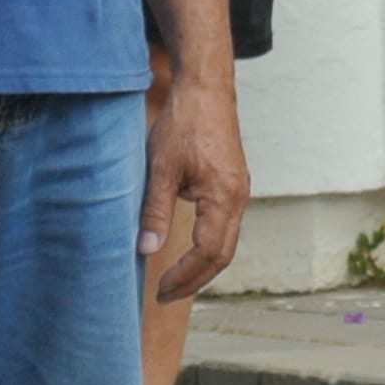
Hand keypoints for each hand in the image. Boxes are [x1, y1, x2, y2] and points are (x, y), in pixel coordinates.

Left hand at [140, 72, 249, 303]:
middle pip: (222, 255)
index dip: (184, 276)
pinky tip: (186, 250)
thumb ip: (155, 211)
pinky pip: (225, 226)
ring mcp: (238, 191)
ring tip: (173, 281)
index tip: (159, 290)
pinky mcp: (232, 184)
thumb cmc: (184, 122)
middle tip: (165, 296)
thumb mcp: (161, 167)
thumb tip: (146, 250)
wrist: (206, 88)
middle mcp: (238, 198)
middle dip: (195, 280)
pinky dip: (207, 247)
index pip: (208, 253)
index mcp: (224, 197)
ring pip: (226, 242)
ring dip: (202, 266)